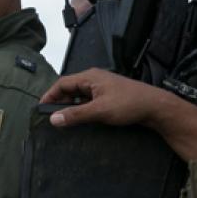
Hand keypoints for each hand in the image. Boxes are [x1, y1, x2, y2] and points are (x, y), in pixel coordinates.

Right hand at [41, 69, 177, 129]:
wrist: (155, 107)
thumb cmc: (128, 104)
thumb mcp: (99, 111)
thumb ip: (76, 115)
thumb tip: (54, 119)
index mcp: (90, 77)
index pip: (62, 83)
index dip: (50, 95)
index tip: (41, 108)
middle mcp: (94, 79)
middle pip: (70, 88)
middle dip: (59, 102)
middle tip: (51, 117)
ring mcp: (102, 88)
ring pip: (80, 96)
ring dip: (71, 107)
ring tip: (64, 120)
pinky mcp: (109, 97)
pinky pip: (89, 101)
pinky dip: (82, 109)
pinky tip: (82, 120)